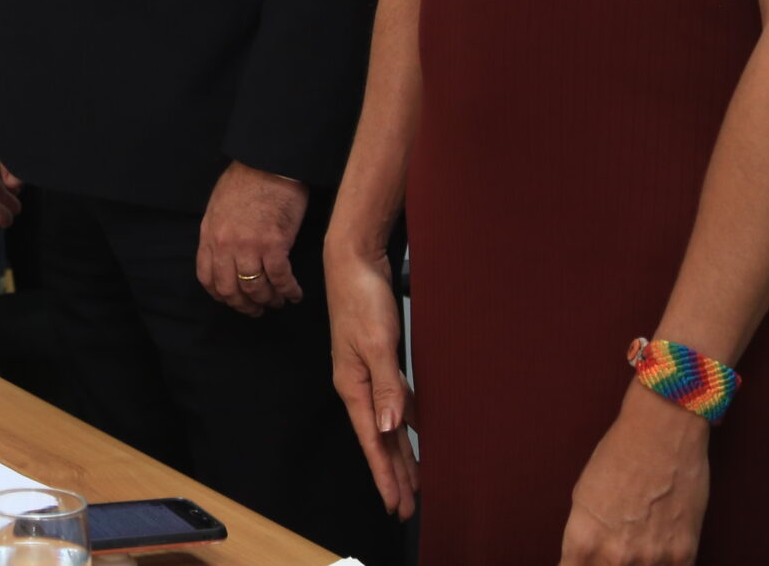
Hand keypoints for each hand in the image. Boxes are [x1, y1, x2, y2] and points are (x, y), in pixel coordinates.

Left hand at [196, 160, 308, 314]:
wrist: (269, 162)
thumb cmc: (246, 180)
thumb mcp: (218, 207)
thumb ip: (218, 233)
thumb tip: (225, 255)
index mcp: (210, 235)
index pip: (207, 278)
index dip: (221, 295)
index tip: (233, 301)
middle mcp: (225, 245)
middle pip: (231, 290)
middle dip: (245, 305)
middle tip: (257, 310)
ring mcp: (249, 246)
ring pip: (256, 288)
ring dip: (268, 300)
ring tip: (278, 302)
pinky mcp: (275, 244)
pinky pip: (280, 278)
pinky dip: (288, 290)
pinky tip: (294, 294)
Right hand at [326, 235, 417, 516]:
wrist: (353, 261)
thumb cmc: (362, 298)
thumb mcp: (377, 343)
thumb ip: (386, 386)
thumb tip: (390, 427)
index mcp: (353, 385)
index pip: (372, 440)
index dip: (385, 474)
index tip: (397, 504)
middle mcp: (359, 384)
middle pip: (379, 438)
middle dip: (392, 474)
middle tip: (407, 506)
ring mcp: (368, 372)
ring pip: (387, 423)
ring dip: (399, 453)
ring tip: (414, 481)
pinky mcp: (378, 359)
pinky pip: (392, 401)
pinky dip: (404, 423)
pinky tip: (416, 433)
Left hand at [558, 386, 711, 565]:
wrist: (662, 431)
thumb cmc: (619, 455)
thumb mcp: (584, 497)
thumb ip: (585, 538)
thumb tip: (584, 561)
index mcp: (583, 541)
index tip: (584, 562)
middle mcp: (614, 556)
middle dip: (606, 565)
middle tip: (618, 547)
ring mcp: (651, 559)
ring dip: (637, 564)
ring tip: (640, 541)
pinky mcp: (683, 555)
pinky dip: (664, 564)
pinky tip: (659, 550)